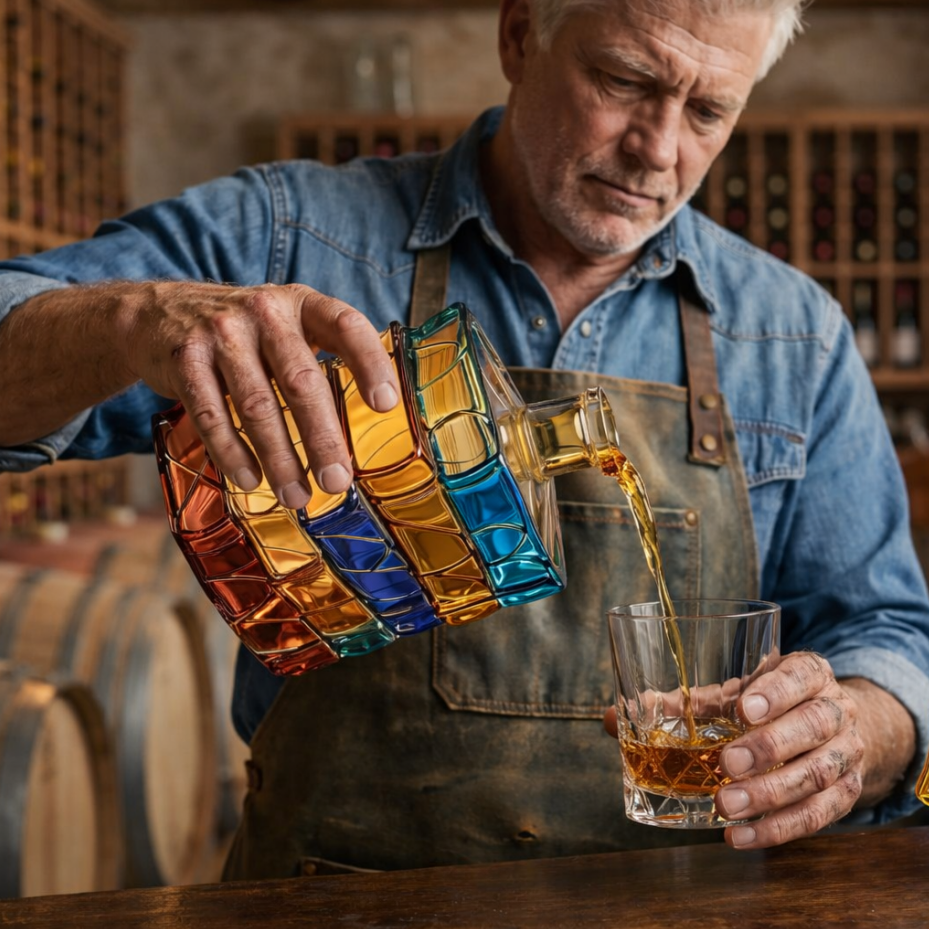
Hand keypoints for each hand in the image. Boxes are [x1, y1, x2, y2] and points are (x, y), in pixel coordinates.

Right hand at [118, 281, 397, 506]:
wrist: (158, 313)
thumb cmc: (245, 333)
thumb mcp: (286, 326)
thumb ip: (321, 357)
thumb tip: (370, 420)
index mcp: (301, 304)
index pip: (346, 326)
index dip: (370, 363)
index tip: (386, 405)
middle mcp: (263, 312)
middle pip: (300, 380)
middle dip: (322, 437)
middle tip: (338, 482)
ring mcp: (221, 334)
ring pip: (257, 406)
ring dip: (280, 459)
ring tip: (297, 497)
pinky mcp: (185, 359)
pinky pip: (212, 415)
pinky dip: (232, 452)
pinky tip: (250, 480)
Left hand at [603, 651, 871, 847]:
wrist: (832, 728)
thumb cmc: (768, 705)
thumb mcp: (732, 695)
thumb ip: (682, 704)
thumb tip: (612, 718)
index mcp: (807, 673)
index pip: (799, 676)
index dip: (775, 692)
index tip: (742, 708)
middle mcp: (836, 709)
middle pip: (813, 727)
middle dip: (769, 747)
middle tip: (727, 764)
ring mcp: (847, 753)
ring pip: (817, 775)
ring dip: (770, 795)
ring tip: (725, 807)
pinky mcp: (846, 794)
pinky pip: (818, 816)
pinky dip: (778, 829)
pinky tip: (740, 835)